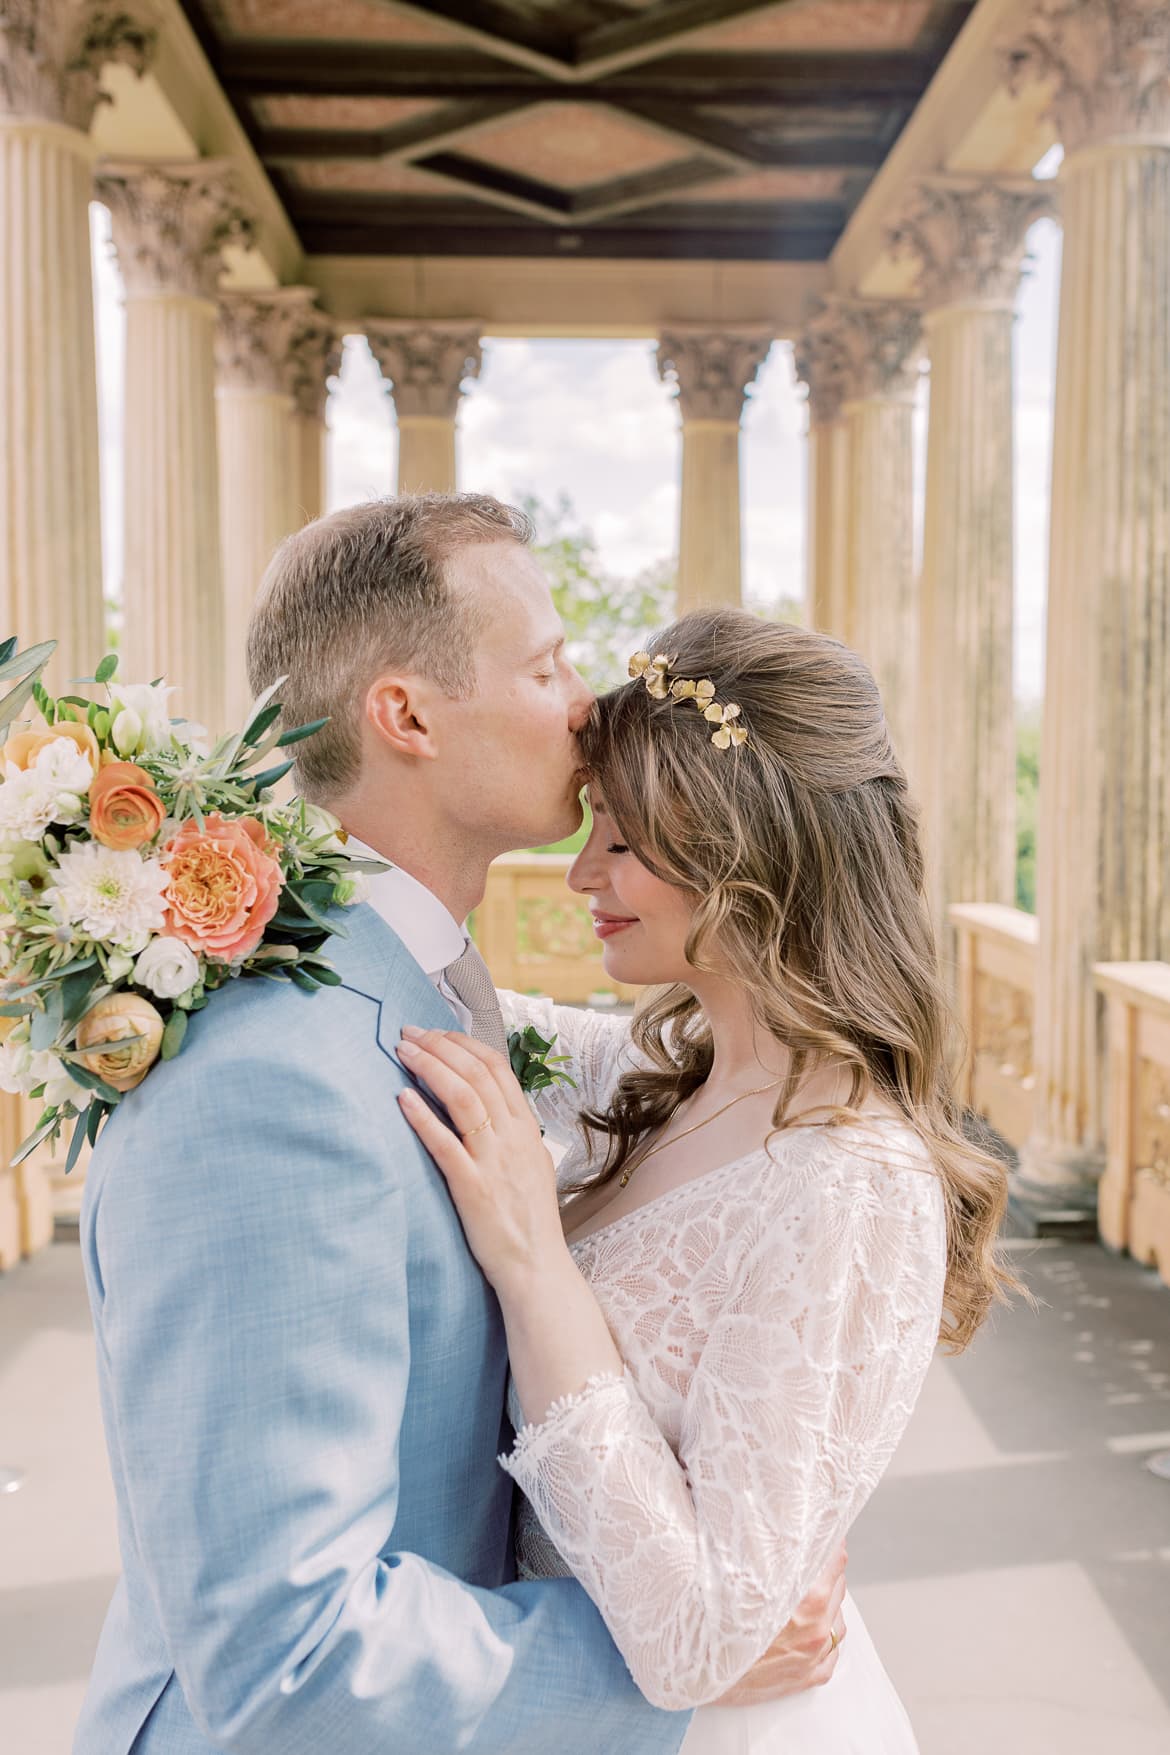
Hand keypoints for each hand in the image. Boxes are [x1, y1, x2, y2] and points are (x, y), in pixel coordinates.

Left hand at [396, 1028, 566, 1291]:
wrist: (536, 1269)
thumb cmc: (529, 1223)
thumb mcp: (532, 1168)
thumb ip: (515, 1137)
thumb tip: (496, 1112)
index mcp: (526, 1130)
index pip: (498, 1069)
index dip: (464, 1044)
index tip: (436, 1033)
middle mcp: (512, 1138)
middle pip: (477, 1074)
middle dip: (440, 1046)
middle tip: (409, 1032)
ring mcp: (494, 1161)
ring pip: (463, 1097)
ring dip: (429, 1068)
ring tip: (402, 1051)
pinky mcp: (473, 1188)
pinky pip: (445, 1144)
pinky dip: (423, 1116)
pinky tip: (402, 1098)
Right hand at [715, 1544, 847, 1705]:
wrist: (699, 1671)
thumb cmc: (714, 1625)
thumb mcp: (737, 1574)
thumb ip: (764, 1553)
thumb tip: (766, 1526)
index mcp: (807, 1598)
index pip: (835, 1559)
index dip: (827, 1542)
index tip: (820, 1534)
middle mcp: (816, 1626)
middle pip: (838, 1586)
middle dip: (823, 1573)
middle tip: (802, 1564)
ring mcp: (814, 1654)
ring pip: (838, 1619)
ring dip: (826, 1607)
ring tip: (800, 1599)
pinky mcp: (808, 1676)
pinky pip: (832, 1654)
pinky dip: (824, 1640)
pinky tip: (806, 1631)